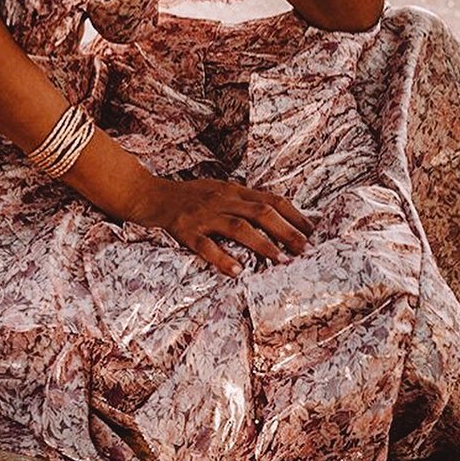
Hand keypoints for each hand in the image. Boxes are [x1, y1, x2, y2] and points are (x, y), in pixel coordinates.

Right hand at [129, 173, 315, 277]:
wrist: (147, 194)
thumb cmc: (186, 196)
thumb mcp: (218, 191)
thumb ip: (242, 201)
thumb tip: (274, 218)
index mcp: (232, 190)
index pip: (270, 198)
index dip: (294, 214)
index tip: (312, 231)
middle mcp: (221, 199)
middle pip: (260, 211)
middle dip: (286, 230)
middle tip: (304, 249)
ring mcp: (203, 214)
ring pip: (238, 226)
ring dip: (262, 243)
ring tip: (280, 260)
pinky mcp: (184, 229)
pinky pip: (205, 245)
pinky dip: (222, 258)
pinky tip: (237, 270)